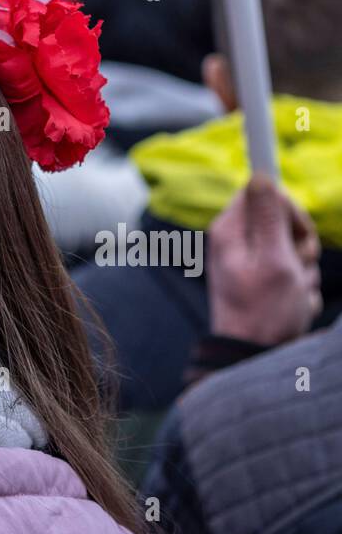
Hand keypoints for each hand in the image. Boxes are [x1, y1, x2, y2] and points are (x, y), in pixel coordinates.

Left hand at [208, 173, 321, 346]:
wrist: (253, 358)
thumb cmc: (263, 313)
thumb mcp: (274, 261)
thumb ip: (269, 217)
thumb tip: (260, 175)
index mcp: (231, 230)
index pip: (263, 191)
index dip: (287, 208)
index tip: (294, 233)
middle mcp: (237, 241)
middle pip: (283, 219)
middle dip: (299, 244)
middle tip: (294, 269)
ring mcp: (250, 261)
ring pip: (293, 247)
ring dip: (302, 270)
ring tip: (289, 292)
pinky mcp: (263, 279)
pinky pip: (293, 271)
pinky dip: (298, 287)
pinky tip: (290, 304)